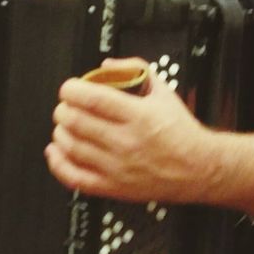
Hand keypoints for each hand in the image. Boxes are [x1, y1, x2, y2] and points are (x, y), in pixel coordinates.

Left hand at [44, 58, 210, 203]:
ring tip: (64, 125)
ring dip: (61, 132)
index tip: (69, 88)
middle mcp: (126, 142)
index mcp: (139, 116)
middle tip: (66, 106)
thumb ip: (136, 71)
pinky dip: (58, 163)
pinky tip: (56, 152)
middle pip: (77, 122)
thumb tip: (107, 66)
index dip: (72, 90)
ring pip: (72, 147)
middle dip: (64, 109)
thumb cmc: (181, 133)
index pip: (93, 99)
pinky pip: (75, 177)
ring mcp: (118, 167)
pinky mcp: (114, 187)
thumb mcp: (164, 92)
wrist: (198, 168)